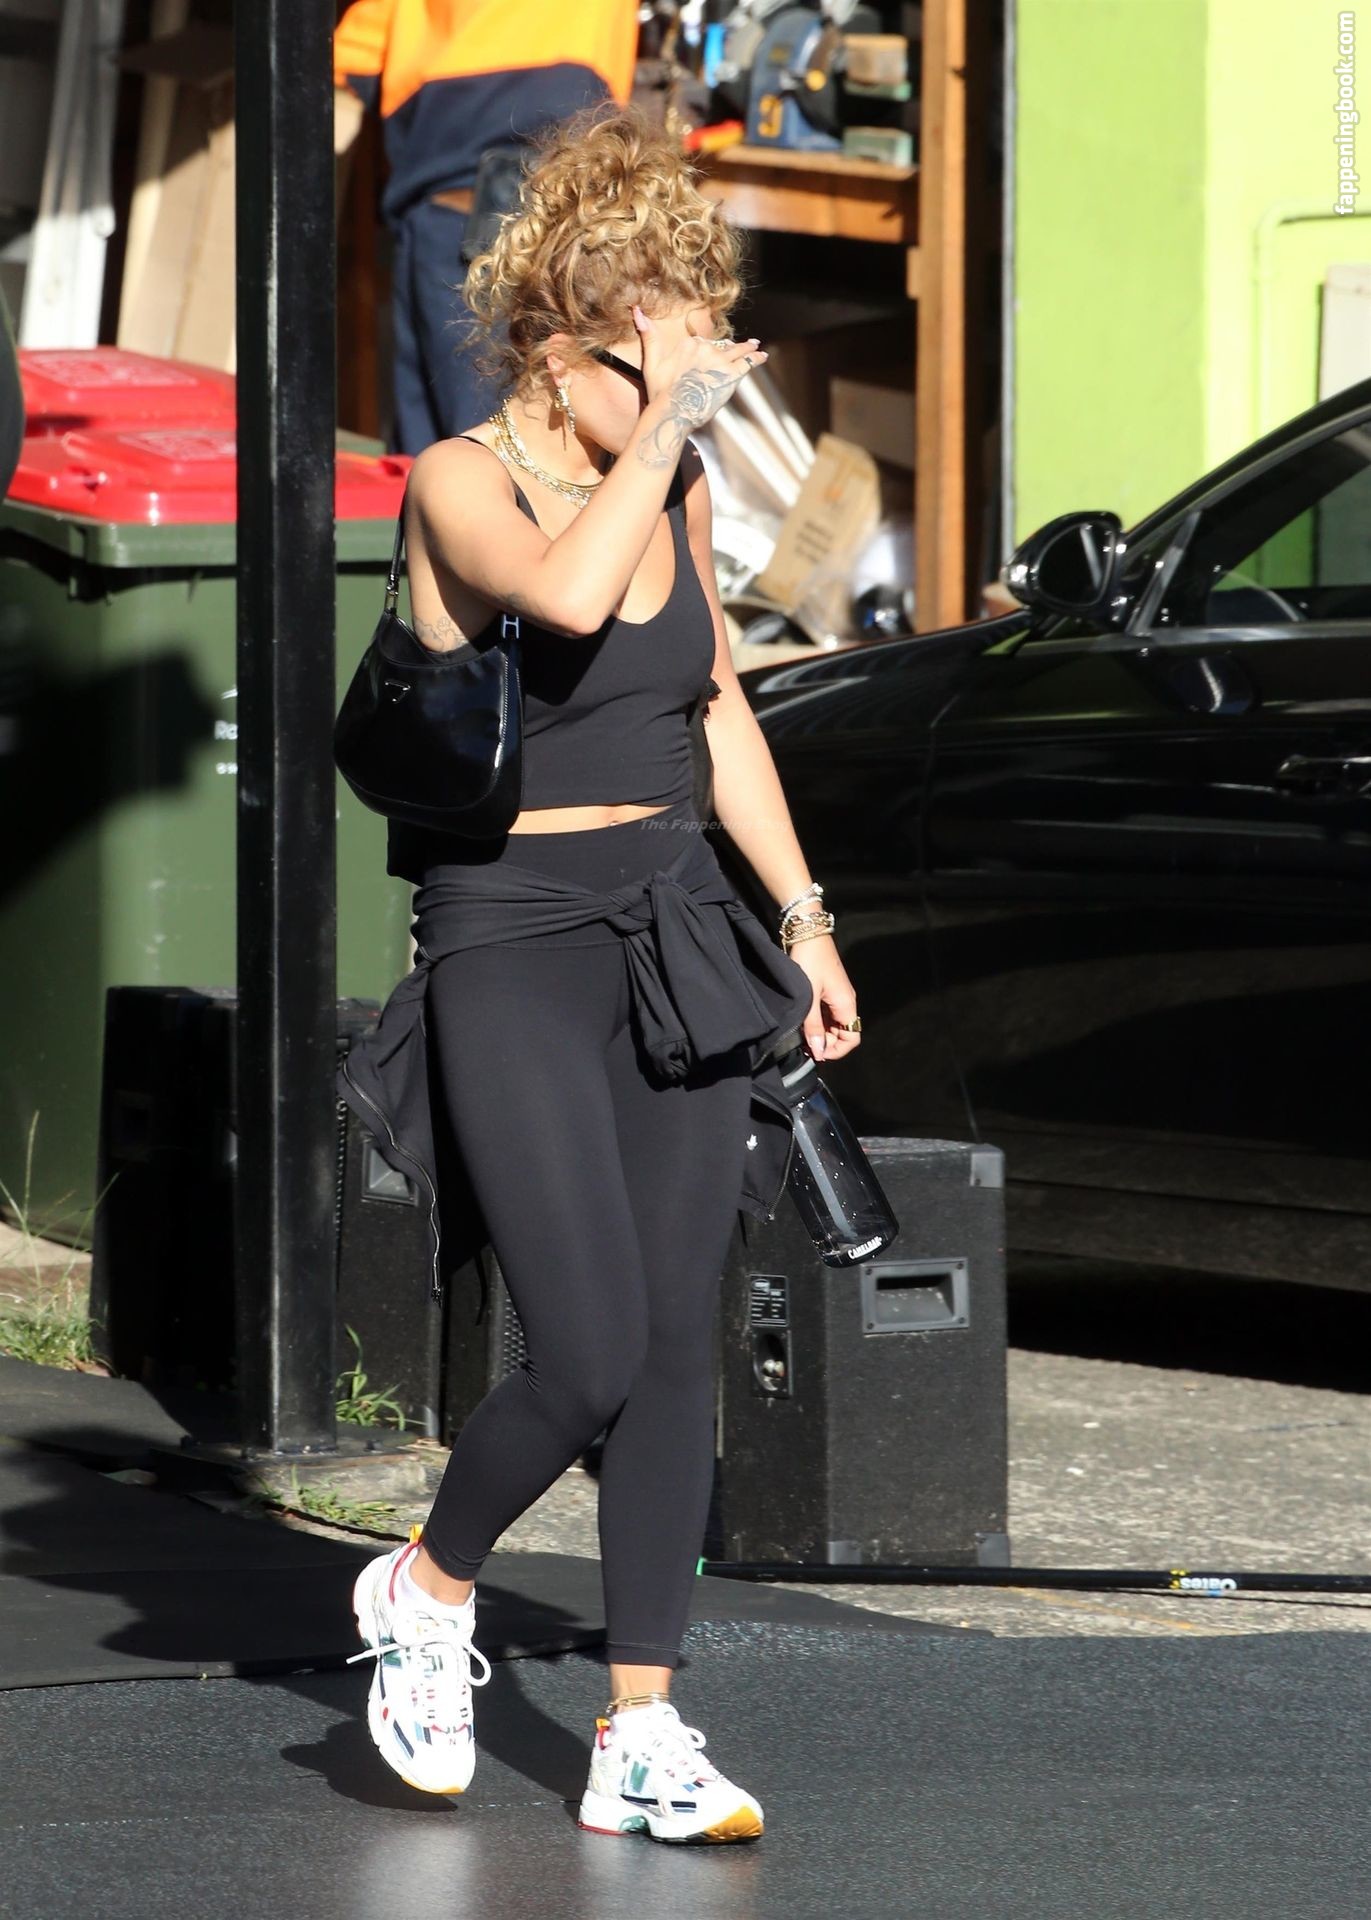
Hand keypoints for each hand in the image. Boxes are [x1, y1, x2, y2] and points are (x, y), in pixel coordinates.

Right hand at [632, 304, 766, 426]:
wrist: (673, 411)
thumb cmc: (660, 391)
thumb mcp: (651, 362)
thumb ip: (648, 335)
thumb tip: (637, 310)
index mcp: (688, 343)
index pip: (702, 343)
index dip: (706, 350)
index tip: (709, 354)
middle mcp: (705, 347)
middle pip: (720, 347)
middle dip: (727, 350)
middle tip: (736, 350)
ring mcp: (719, 360)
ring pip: (737, 351)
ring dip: (747, 348)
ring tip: (755, 345)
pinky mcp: (731, 374)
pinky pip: (748, 362)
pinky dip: (756, 358)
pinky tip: (763, 356)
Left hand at [784, 934, 861, 1064]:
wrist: (807, 932)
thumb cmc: (809, 961)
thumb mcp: (808, 997)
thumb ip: (812, 1027)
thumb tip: (819, 1052)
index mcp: (846, 1004)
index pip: (852, 1038)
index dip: (837, 1050)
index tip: (817, 1053)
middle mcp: (846, 1002)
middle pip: (843, 1033)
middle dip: (826, 1043)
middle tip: (805, 1046)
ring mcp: (837, 995)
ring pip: (833, 1024)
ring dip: (820, 1033)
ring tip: (801, 1036)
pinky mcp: (827, 989)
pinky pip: (826, 1013)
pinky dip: (817, 1021)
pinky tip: (802, 1022)